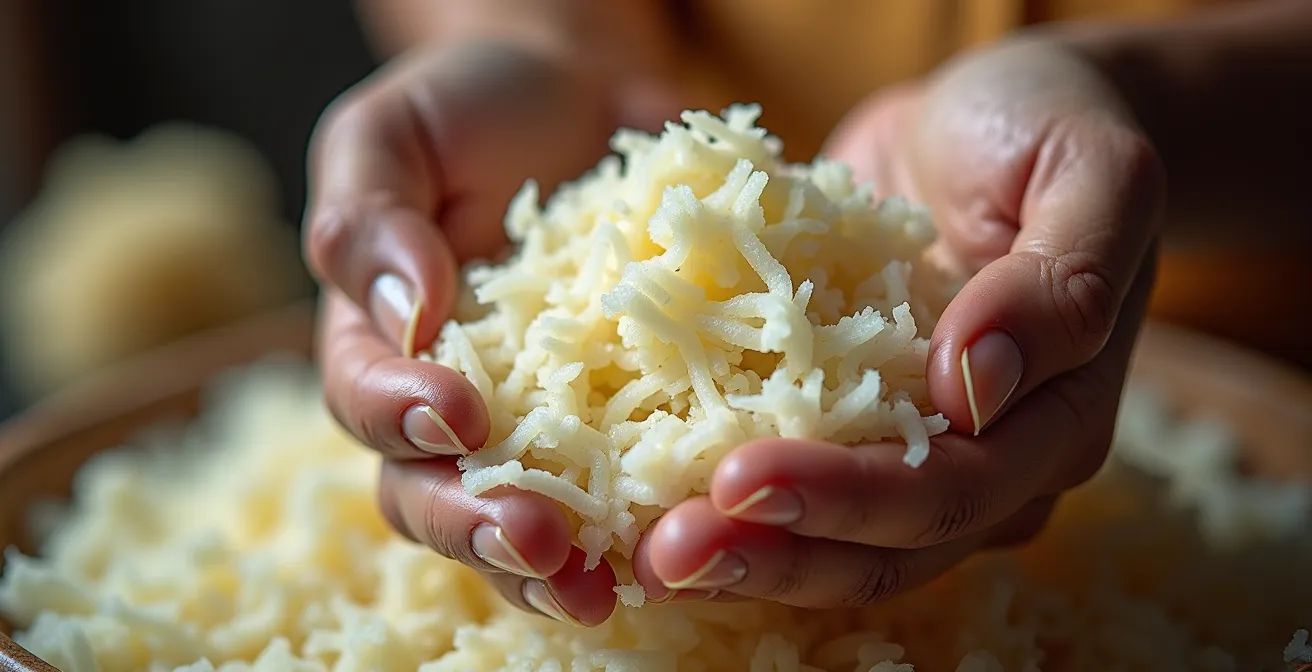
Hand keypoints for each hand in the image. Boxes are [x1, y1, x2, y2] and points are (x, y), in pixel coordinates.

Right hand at [304, 41, 680, 625]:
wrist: (578, 96)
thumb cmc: (471, 106)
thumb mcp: (393, 130)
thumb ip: (370, 211)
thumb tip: (404, 306)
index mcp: (378, 342)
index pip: (366, 400)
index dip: (401, 417)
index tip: (455, 412)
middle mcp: (447, 402)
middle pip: (434, 493)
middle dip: (479, 525)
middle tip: (537, 540)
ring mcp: (533, 422)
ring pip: (518, 520)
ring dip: (552, 565)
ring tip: (601, 587)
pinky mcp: (615, 422)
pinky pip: (617, 490)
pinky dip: (637, 525)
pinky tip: (677, 543)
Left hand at [635, 38, 1163, 606]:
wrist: (981, 123)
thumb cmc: (1044, 132)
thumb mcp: (1090, 173)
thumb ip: (1062, 283)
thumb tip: (977, 386)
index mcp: (1056, 420)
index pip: (953, 490)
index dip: (848, 499)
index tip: (739, 479)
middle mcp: (986, 466)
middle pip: (883, 548)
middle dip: (773, 554)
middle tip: (666, 550)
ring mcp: (909, 454)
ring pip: (830, 545)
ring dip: (737, 556)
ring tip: (640, 556)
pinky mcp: (842, 427)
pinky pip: (786, 485)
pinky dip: (721, 508)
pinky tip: (639, 513)